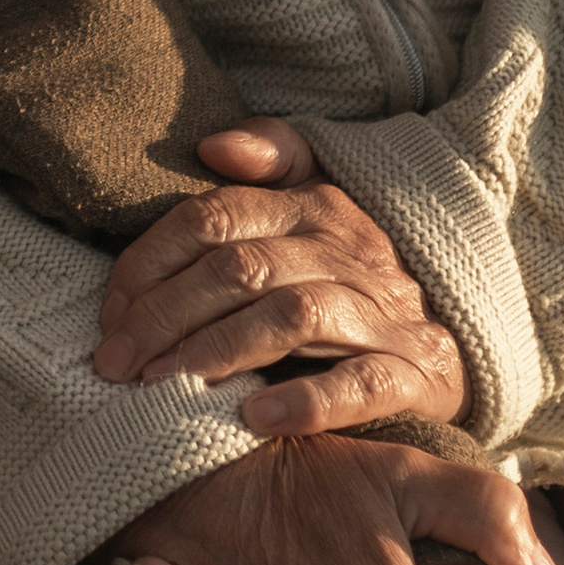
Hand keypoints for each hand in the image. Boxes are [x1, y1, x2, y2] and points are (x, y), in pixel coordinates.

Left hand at [93, 122, 468, 437]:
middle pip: (241, 269)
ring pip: (291, 316)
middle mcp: (350, 251)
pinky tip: (253, 420)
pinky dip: (306, 401)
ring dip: (217, 352)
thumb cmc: (357, 279)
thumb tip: (211, 145)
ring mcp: (386, 314)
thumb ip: (269, 162)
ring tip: (163, 387)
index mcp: (314, 207)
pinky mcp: (417, 374)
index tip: (108, 317)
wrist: (455, 347)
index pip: (214, 219)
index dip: (150, 264)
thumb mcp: (318, 207)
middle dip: (165, 317)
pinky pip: (362, 383)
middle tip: (115, 364)